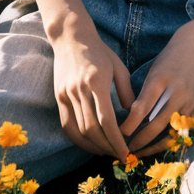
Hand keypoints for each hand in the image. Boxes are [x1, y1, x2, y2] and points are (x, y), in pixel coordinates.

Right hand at [50, 27, 134, 161]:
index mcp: (96, 82)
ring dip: (93, 146)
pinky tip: (89, 144)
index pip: (107, 120)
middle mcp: (79, 91)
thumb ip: (127, 93)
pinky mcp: (58, 97)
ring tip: (106, 152)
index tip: (125, 152)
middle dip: (106, 147)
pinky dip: (78, 139)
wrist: (71, 37)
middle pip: (92, 130)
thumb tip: (135, 116)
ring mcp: (66, 94)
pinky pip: (67, 125)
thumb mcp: (119, 68)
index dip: (116, 140)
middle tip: (118, 155)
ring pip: (78, 130)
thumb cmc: (100, 51)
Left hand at [119, 21, 193, 157]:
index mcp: (161, 80)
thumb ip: (144, 95)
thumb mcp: (153, 72)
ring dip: (154, 145)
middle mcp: (177, 93)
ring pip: (170, 132)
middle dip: (141, 140)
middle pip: (157, 124)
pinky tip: (156, 145)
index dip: (130, 124)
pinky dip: (168, 139)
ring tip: (140, 152)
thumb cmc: (169, 59)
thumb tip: (130, 119)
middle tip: (127, 150)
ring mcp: (189, 101)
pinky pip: (181, 130)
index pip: (143, 108)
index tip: (119, 134)